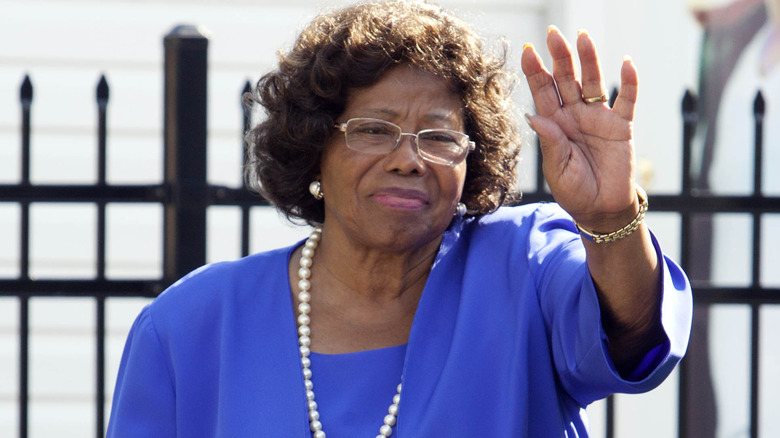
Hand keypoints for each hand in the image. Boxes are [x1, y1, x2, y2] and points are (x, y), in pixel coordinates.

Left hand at [521, 26, 638, 230]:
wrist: (602, 210)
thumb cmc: (574, 191)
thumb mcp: (557, 170)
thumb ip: (550, 143)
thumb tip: (533, 116)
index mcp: (554, 125)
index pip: (543, 92)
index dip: (535, 71)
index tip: (527, 50)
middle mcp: (574, 116)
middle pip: (566, 80)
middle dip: (560, 57)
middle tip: (553, 34)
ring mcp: (598, 118)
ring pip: (593, 83)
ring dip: (589, 61)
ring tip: (583, 38)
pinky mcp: (622, 127)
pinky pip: (627, 101)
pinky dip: (629, 83)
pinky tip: (626, 63)